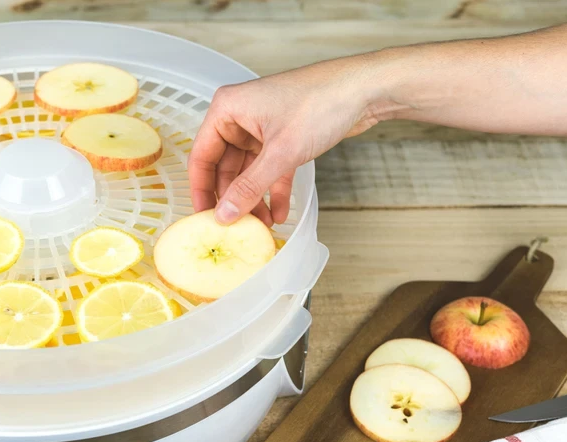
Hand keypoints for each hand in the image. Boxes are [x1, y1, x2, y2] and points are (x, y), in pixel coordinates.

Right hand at [188, 56, 391, 224]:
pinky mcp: (283, 137)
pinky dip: (274, 190)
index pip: (202, 155)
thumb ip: (249, 187)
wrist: (365, 90)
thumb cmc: (321, 103)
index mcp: (227, 109)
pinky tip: (281, 212)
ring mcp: (262, 127)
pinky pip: (270, 169)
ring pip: (249, 171)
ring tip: (263, 224)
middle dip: (234, 198)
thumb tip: (225, 215)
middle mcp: (240, 116)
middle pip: (225, 167)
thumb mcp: (280, 152)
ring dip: (255, 198)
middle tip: (236, 226)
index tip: (205, 217)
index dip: (202, 189)